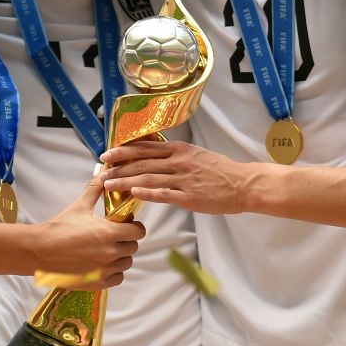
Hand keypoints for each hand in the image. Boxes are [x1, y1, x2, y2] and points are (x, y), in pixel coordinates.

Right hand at [34, 177, 145, 288]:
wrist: (38, 251)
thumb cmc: (59, 227)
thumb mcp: (80, 205)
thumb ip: (96, 188)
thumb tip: (104, 171)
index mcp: (109, 233)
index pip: (138, 231)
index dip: (134, 226)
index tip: (126, 224)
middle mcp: (110, 253)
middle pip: (133, 247)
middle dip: (126, 240)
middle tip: (113, 235)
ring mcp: (104, 270)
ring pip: (126, 263)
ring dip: (120, 256)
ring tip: (107, 249)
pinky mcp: (97, 282)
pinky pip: (118, 278)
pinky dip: (114, 272)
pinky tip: (103, 264)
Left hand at [100, 140, 250, 214]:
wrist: (243, 184)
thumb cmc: (221, 170)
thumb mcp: (197, 154)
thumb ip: (176, 155)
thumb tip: (154, 155)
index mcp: (180, 149)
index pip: (146, 148)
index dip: (124, 151)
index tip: (107, 154)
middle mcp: (179, 161)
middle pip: (142, 163)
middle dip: (119, 167)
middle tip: (102, 172)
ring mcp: (184, 179)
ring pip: (148, 178)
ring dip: (126, 181)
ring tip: (110, 185)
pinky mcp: (189, 197)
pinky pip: (164, 194)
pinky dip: (147, 194)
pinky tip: (133, 194)